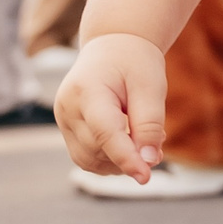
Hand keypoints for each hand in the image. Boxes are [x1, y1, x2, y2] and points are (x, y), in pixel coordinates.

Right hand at [56, 33, 166, 184]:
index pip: (105, 133)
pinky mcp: (67, 129)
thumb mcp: (151, 86)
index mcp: (87, 89)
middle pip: (97, 150)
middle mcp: (67, 106)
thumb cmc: (134, 63)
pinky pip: (87, 157)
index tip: (146, 177)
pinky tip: (129, 142)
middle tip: (159, 142)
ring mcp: (63, 119)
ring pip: (90, 160)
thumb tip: (148, 161)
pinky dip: (110, 158)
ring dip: (119, 161)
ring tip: (144, 139)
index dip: (126, 158)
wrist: (113, 46)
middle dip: (129, 156)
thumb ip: (149, 124)